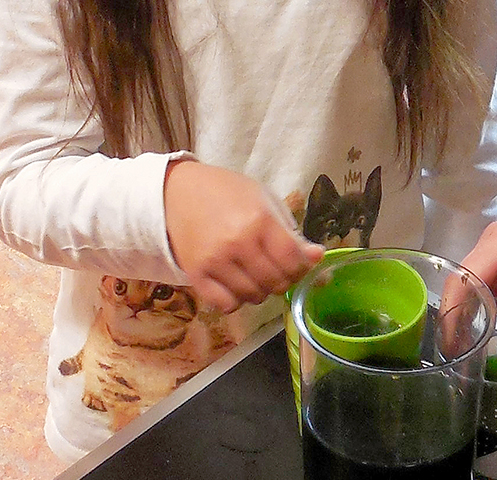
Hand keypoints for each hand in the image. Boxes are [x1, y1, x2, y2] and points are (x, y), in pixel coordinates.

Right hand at [164, 160, 323, 312]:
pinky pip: (226, 305)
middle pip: (276, 283)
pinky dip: (236, 299)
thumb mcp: (265, 200)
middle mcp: (239, 243)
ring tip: (254, 272)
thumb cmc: (227, 192)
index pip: (293, 261)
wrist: (178, 193)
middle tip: (276, 268)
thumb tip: (317, 257)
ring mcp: (216, 262)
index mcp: (260, 220)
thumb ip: (291, 232)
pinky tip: (235, 283)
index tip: (298, 263)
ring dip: (260, 290)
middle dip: (283, 279)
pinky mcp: (197, 276)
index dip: (302, 268)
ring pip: (254, 297)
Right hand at [462, 191, 496, 375]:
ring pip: (466, 286)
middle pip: (459, 283)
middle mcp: (493, 241)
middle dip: (454, 320)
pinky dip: (478, 312)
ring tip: (462, 358)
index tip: (454, 353)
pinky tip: (479, 342)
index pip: (463, 280)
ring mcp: (496, 250)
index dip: (454, 315)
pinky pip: (481, 288)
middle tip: (456, 362)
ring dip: (463, 317)